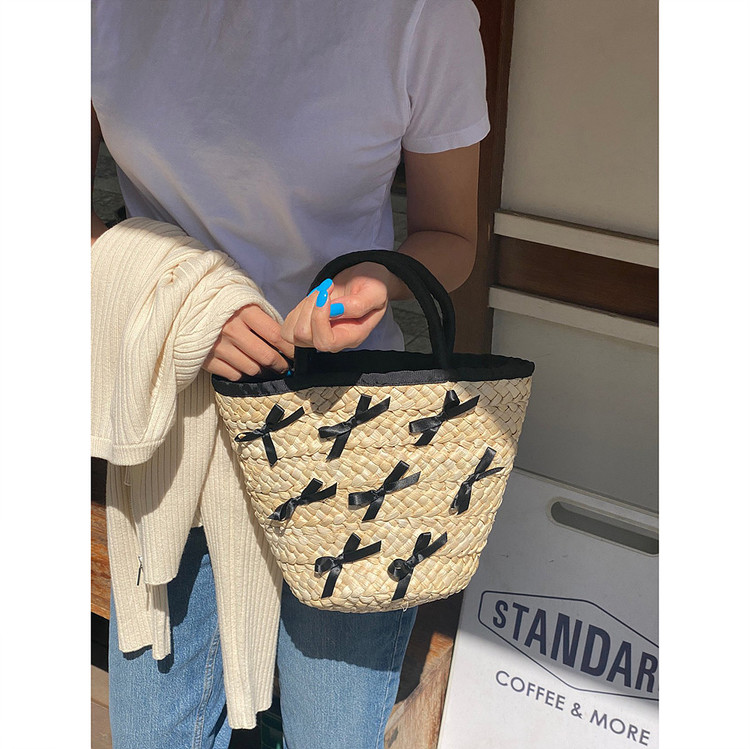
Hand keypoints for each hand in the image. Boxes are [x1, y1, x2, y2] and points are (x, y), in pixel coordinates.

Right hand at [203, 304, 294, 380]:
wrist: (186, 305)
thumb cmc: (223, 303)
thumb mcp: (244, 302)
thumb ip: (264, 318)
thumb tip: (285, 340)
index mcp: (244, 311)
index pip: (275, 336)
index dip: (290, 348)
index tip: (297, 355)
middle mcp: (232, 329)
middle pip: (266, 356)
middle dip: (280, 365)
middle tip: (285, 367)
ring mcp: (218, 346)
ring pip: (252, 369)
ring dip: (263, 371)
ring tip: (266, 369)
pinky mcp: (207, 359)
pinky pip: (234, 374)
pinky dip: (242, 373)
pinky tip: (245, 368)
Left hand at [281, 262, 403, 352]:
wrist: (366, 282)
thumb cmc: (373, 287)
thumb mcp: (375, 292)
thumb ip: (359, 304)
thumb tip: (335, 310)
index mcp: (351, 336)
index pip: (325, 342)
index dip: (319, 319)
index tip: (326, 295)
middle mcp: (333, 340)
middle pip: (304, 337)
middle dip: (310, 307)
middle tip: (326, 288)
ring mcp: (317, 336)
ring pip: (292, 333)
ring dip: (303, 307)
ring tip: (321, 292)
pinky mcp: (306, 327)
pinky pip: (289, 325)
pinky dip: (298, 308)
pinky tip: (314, 298)